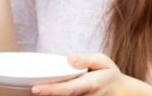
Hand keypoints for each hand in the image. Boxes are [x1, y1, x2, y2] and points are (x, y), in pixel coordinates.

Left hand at [30, 53, 147, 95]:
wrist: (119, 91)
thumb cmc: (108, 74)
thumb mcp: (102, 61)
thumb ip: (86, 59)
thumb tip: (70, 59)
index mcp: (91, 85)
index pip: (68, 89)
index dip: (51, 90)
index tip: (35, 89)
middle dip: (46, 93)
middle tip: (31, 88)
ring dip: (49, 95)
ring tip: (38, 88)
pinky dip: (53, 95)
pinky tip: (46, 89)